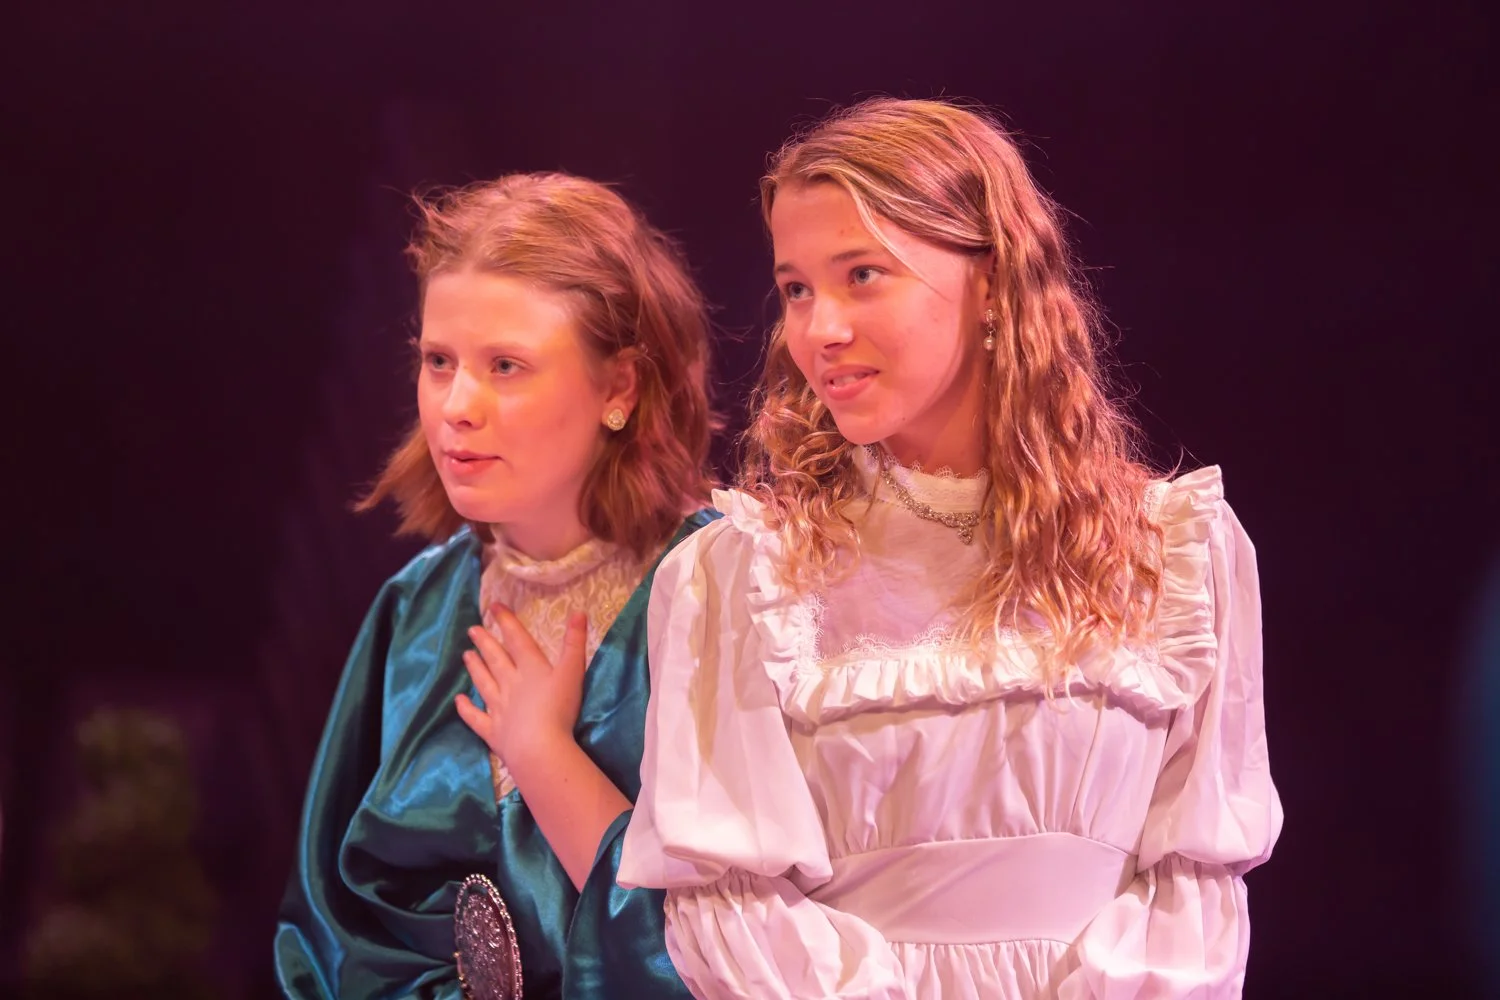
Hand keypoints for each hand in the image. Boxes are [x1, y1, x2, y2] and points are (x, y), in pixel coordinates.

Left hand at [455, 605, 587, 771]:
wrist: (539, 747)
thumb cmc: (559, 709)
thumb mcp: (572, 672)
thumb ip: (575, 642)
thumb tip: (578, 611)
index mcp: (530, 668)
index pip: (517, 639)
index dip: (506, 621)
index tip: (493, 606)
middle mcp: (510, 684)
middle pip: (496, 659)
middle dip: (485, 643)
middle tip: (472, 630)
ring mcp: (498, 708)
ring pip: (484, 683)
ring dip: (475, 668)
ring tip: (466, 655)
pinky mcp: (493, 731)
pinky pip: (476, 718)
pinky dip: (466, 709)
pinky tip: (458, 701)